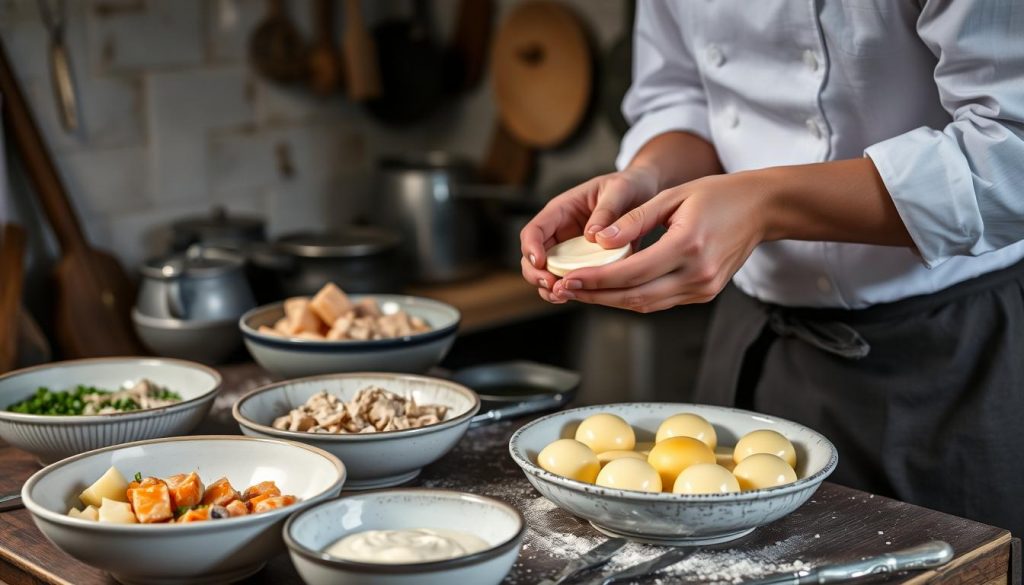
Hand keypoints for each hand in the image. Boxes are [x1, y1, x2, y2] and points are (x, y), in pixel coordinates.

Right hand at [520, 167, 659, 302]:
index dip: (531, 247)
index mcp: (561, 210)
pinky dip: (569, 291)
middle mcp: (560, 232)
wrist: (644, 194)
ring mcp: (570, 250)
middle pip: (532, 256)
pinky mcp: (585, 263)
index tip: (540, 263)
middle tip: (551, 285)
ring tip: (562, 296)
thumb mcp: (619, 190)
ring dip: (549, 287)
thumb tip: (592, 236)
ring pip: (547, 273)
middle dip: (536, 273)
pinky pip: (571, 280)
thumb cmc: (629, 186)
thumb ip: (607, 210)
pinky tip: (578, 296)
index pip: (534, 230)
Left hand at [548, 171, 770, 311]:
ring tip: (579, 292)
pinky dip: (632, 297)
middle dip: (595, 296)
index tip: (567, 279)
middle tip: (563, 290)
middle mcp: (697, 274)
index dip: (595, 280)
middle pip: (634, 297)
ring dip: (610, 301)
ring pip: (646, 305)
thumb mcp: (673, 196)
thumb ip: (634, 220)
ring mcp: (703, 289)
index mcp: (688, 246)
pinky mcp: (704, 294)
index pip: (631, 273)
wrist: (762, 209)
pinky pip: (660, 301)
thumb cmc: (718, 195)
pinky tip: (609, 289)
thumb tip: (598, 240)